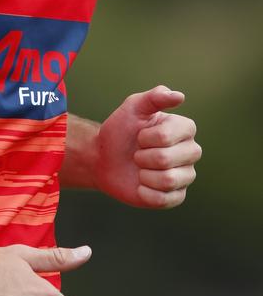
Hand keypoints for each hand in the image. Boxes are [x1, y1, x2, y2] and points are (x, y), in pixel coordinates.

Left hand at [94, 85, 201, 207]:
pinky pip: (163, 199)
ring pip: (167, 181)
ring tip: (140, 168)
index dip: (146, 137)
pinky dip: (145, 192)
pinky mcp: (176, 196)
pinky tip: (140, 185)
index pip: (167, 137)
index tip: (139, 134)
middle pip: (167, 160)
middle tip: (137, 153)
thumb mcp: (133, 107)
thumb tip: (180, 96)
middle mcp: (191, 152)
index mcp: (185, 129)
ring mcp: (185, 176)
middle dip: (143, 156)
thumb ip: (154, 97)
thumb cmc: (121, 130)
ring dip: (143, 174)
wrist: (104, 158)